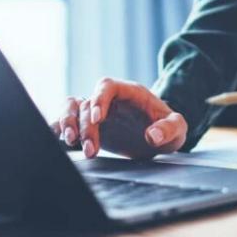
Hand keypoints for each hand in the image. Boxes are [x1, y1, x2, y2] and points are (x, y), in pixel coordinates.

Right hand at [49, 78, 186, 159]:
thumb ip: (169, 129)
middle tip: (91, 150)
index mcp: (128, 92)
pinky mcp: (88, 127)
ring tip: (70, 144)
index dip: (99, 99)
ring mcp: (96, 112)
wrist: (159, 137)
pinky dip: (59, 129)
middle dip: (85, 125)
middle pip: (86, 102)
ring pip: (71, 107)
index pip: (107, 86)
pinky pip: (67, 122)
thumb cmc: (167, 128)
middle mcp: (108, 99)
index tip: (98, 118)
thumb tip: (152, 136)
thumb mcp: (177, 128)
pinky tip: (59, 143)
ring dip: (67, 124)